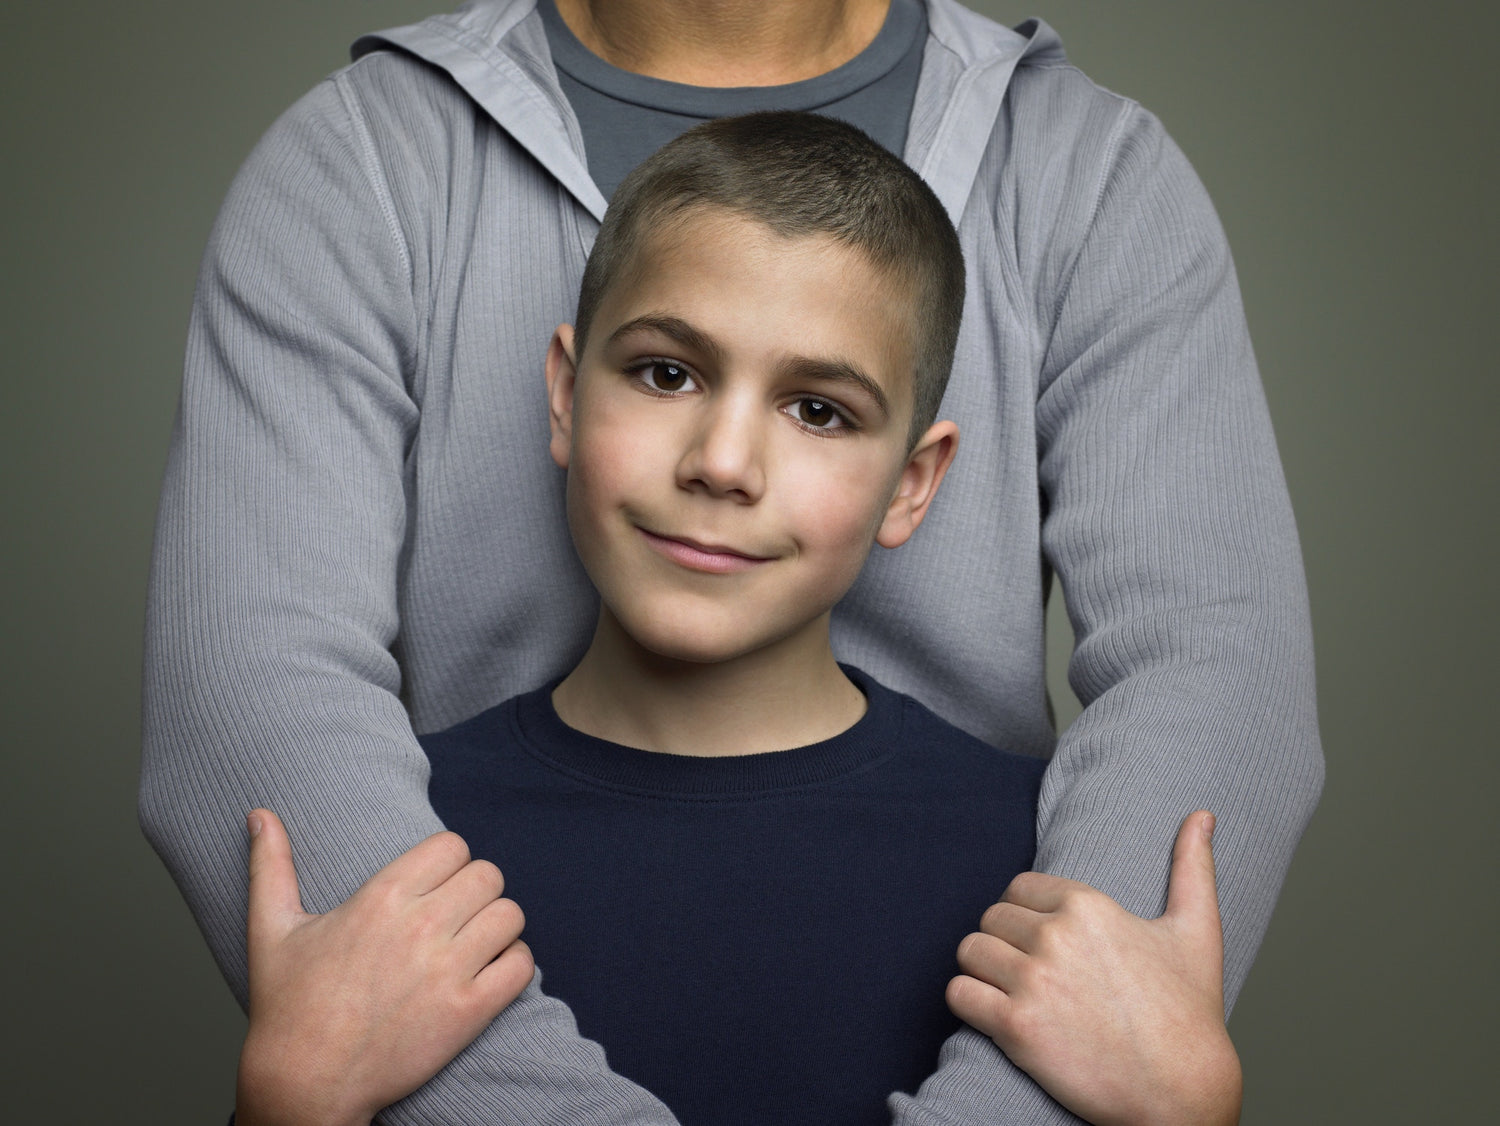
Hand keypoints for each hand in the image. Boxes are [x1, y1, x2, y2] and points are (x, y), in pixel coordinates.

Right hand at [235, 810, 533, 1125]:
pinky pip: (521, 965)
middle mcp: (419, 926)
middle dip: (476, 891)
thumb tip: (259, 814)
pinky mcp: (468, 1011)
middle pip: (488, 874)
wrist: (304, 1083)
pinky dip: (513, 965)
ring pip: (510, 915)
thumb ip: (270, 865)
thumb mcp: (270, 929)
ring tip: (476, 942)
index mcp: (380, 897)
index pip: (453, 845)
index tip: (437, 884)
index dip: (450, 862)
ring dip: (498, 926)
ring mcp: (447, 970)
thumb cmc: (288, 1007)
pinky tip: (490, 973)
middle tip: (458, 915)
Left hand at [946, 811, 1240, 1125]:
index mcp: (1088, 906)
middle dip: (1003, 944)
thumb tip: (1202, 815)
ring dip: (981, 971)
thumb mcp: (1197, 932)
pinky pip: (959, 993)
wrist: (1183, 1093)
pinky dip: (968, 1002)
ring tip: (1007, 992)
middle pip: (991, 919)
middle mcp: (1056, 936)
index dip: (1024, 915)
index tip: (1041, 942)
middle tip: (1027, 973)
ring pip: (970, 952)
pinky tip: (992, 1015)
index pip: (1018, 888)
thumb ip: (1192, 867)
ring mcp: (1033, 981)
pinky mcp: (1016, 1027)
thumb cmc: (1190, 1015)